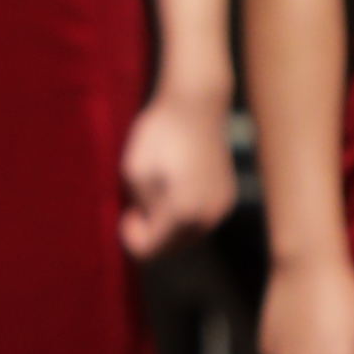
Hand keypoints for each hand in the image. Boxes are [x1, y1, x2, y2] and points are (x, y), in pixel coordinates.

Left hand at [119, 86, 239, 258]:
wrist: (197, 103)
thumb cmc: (160, 133)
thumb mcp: (134, 171)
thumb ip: (139, 207)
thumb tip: (147, 221)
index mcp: (183, 213)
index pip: (150, 250)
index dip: (132, 237)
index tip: (126, 213)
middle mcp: (208, 217)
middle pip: (171, 248)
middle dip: (151, 235)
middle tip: (135, 208)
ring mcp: (221, 207)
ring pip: (188, 235)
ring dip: (167, 227)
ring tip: (154, 196)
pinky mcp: (227, 196)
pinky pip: (201, 219)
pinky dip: (184, 215)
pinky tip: (173, 190)